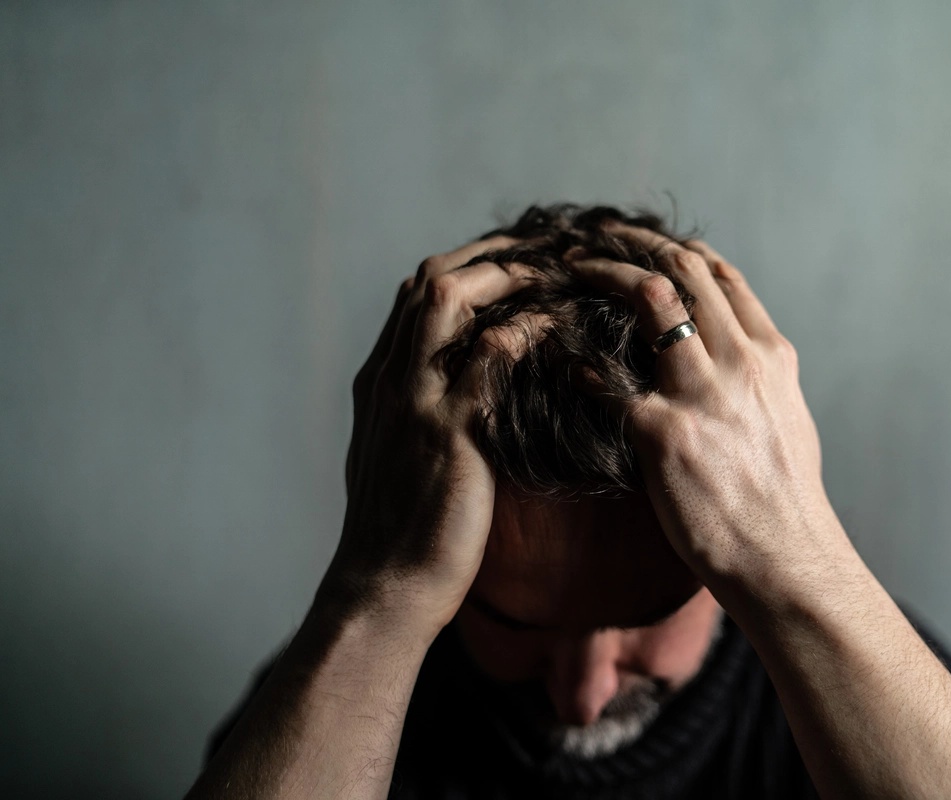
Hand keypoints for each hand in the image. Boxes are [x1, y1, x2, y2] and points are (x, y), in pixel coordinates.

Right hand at [328, 235, 531, 629]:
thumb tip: (459, 395)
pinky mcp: (448, 431)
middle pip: (431, 279)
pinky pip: (488, 357)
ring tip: (555, 272)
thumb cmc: (403, 532)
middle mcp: (391, 379)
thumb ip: (421, 415)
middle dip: (491, 254)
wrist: (386, 588)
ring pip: (448, 299)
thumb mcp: (401, 459)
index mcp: (382, 383)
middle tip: (546, 249)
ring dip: (505, 276)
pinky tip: (557, 327)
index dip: (470, 266)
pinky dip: (524, 331)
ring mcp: (415, 400)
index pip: (418, 295)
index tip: (518, 261)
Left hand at [566, 226, 834, 587]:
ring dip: (601, 276)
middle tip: (592, 242)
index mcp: (770, 355)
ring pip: (649, 300)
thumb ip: (756, 377)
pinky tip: (559, 357)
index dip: (675, 249)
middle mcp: (740, 362)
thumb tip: (731, 357)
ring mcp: (701, 393)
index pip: (721, 276)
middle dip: (631, 245)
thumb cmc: (785, 500)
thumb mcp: (786, 418)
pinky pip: (606, 379)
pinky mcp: (662, 432)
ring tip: (567, 272)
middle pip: (682, 270)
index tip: (641, 244)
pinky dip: (579, 360)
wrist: (784, 558)